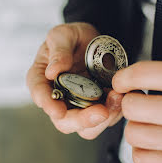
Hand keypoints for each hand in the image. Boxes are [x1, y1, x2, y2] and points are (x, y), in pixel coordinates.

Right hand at [27, 22, 122, 138]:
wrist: (95, 42)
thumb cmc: (73, 39)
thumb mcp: (63, 35)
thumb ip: (58, 50)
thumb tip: (52, 71)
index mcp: (42, 80)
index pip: (40, 95)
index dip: (48, 105)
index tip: (58, 111)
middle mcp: (59, 99)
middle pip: (64, 122)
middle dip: (82, 120)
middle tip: (100, 112)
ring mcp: (79, 107)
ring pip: (87, 128)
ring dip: (103, 119)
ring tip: (116, 98)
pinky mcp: (98, 109)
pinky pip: (106, 120)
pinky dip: (115, 112)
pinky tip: (121, 97)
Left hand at [113, 58, 161, 162]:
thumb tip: (125, 83)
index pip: (141, 74)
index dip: (123, 78)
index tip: (121, 82)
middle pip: (131, 107)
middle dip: (132, 103)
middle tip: (142, 103)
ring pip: (132, 133)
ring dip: (137, 126)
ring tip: (152, 122)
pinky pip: (140, 157)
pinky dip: (143, 149)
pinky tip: (156, 140)